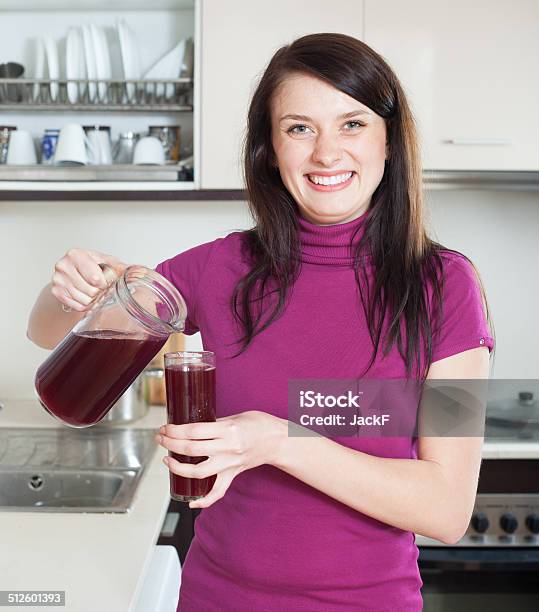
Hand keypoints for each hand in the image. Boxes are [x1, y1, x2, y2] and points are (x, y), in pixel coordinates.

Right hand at [51, 248, 126, 311]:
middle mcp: (64, 266)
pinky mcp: (56, 292)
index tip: (106, 280)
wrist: (74, 270)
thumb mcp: (108, 262)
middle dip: (100, 292)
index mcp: (76, 255)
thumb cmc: (92, 265)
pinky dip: (86, 305)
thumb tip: (142, 272)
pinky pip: (77, 306)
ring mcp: (58, 280)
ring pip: (85, 300)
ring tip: (94, 291)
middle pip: (91, 291)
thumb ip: (123, 267)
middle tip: (101, 287)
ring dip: (94, 299)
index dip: (105, 283)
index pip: (96, 278)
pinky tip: (87, 296)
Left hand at [156, 411, 284, 508]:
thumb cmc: (259, 424)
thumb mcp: (236, 416)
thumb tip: (192, 427)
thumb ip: (215, 423)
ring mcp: (229, 464)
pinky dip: (204, 501)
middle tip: (160, 438)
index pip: (193, 431)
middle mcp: (227, 448)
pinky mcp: (233, 475)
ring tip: (166, 461)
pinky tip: (191, 503)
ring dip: (178, 467)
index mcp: (227, 430)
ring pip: (198, 472)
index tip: (165, 427)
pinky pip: (217, 492)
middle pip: (190, 449)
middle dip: (170, 443)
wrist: (279, 441)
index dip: (174, 430)